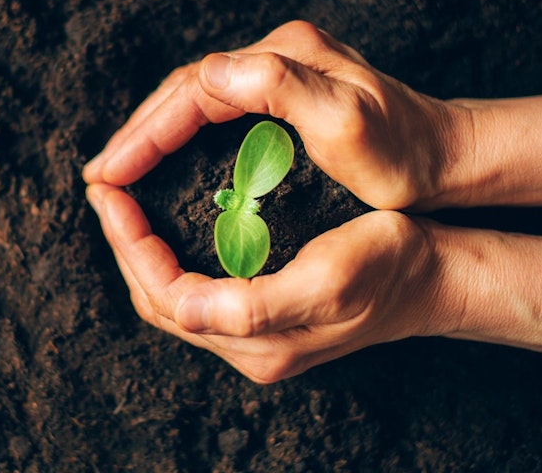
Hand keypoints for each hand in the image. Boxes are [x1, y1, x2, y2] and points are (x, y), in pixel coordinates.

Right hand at [83, 20, 470, 209]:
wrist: (449, 158)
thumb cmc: (404, 152)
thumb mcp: (347, 123)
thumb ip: (281, 88)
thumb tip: (209, 70)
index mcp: (283, 57)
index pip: (192, 90)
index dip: (145, 132)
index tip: (109, 174)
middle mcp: (277, 57)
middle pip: (185, 91)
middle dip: (138, 134)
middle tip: (100, 178)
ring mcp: (281, 74)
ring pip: (195, 100)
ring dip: (152, 136)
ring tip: (119, 171)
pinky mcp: (285, 97)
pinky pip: (214, 113)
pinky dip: (180, 137)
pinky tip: (165, 160)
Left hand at [85, 183, 445, 382]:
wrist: (434, 275)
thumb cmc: (389, 264)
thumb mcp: (328, 280)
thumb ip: (252, 305)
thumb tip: (180, 309)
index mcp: (257, 341)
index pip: (164, 296)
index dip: (129, 245)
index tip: (110, 194)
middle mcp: (249, 347)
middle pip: (158, 300)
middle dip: (125, 246)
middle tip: (106, 193)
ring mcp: (256, 336)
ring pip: (172, 298)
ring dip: (142, 251)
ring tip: (125, 206)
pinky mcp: (265, 319)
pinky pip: (195, 291)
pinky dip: (170, 257)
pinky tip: (167, 226)